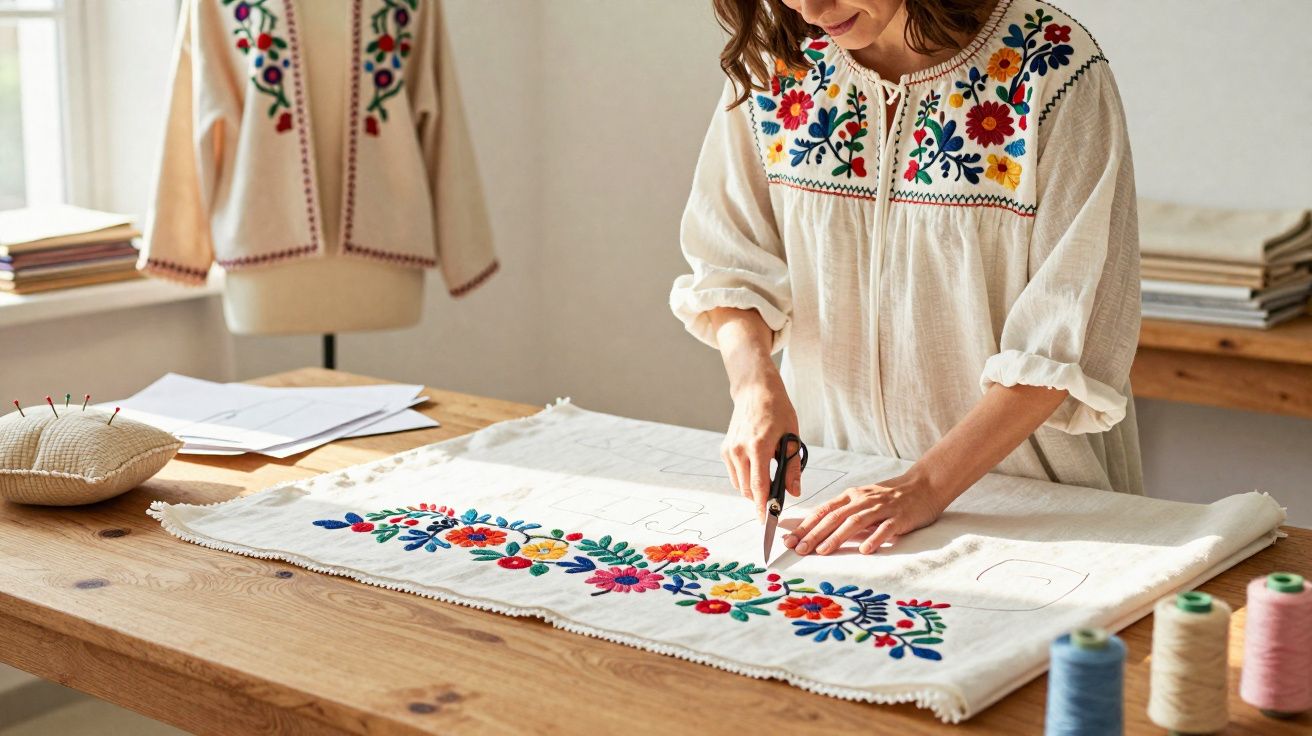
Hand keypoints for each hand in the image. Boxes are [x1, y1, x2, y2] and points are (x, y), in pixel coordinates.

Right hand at [721, 374, 801, 522]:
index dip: (763, 507)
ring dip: (752, 489)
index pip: (759, 486)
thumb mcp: (792, 436)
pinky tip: (757, 465)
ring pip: (739, 484)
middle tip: (776, 500)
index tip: (766, 522)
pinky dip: (745, 478)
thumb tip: (794, 492)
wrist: (754, 391)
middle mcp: (739, 450)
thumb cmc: (777, 410)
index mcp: (758, 446)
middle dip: (760, 499)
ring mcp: (729, 450)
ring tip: (768, 476)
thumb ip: (792, 466)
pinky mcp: (725, 449)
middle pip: (747, 490)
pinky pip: (735, 474)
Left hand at [783, 473, 948, 554]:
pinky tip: (864, 550)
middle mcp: (863, 500)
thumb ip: (844, 513)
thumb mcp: (863, 501)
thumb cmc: (890, 497)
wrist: (924, 485)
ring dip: (837, 537)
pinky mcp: (900, 518)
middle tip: (799, 549)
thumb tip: (817, 530)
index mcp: (851, 496)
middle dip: (814, 534)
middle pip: (834, 517)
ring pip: (855, 522)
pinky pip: (885, 529)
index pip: (823, 510)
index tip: (789, 539)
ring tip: (822, 551)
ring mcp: (882, 508)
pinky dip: (874, 539)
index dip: (805, 525)